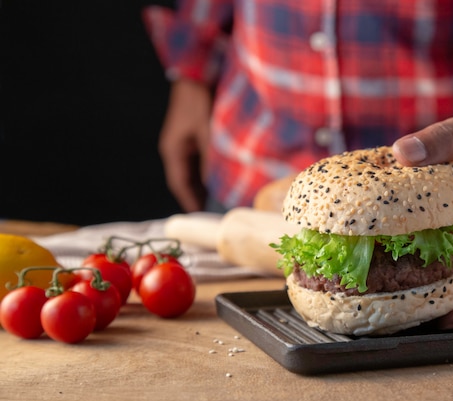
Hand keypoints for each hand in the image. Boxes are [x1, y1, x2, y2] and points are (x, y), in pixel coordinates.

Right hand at [159, 79, 211, 211]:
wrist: (198, 73)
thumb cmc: (199, 101)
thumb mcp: (207, 132)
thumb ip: (211, 158)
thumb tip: (217, 184)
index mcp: (173, 150)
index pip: (179, 185)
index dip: (190, 202)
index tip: (202, 218)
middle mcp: (176, 149)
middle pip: (187, 181)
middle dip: (200, 197)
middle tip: (217, 212)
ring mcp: (185, 143)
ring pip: (195, 172)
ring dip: (206, 184)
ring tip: (222, 199)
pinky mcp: (195, 136)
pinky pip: (201, 161)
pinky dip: (210, 171)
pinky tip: (223, 177)